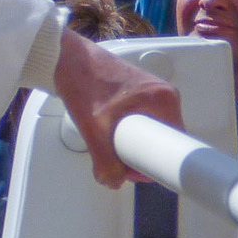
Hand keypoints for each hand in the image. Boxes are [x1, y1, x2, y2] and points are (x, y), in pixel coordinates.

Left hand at [51, 31, 185, 187]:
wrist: (64, 55)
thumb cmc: (82, 82)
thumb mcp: (95, 129)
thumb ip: (105, 163)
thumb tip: (114, 182)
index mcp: (165, 100)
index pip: (173, 146)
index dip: (155, 165)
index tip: (134, 169)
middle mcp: (164, 94)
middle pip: (159, 140)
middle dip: (138, 154)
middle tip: (115, 156)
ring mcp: (151, 91)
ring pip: (148, 131)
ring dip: (129, 142)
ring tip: (106, 139)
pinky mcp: (138, 91)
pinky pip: (140, 120)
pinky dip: (124, 130)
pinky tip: (106, 129)